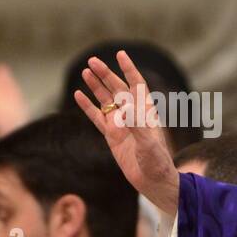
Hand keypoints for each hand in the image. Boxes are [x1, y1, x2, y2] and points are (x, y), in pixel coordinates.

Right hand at [74, 50, 179, 215]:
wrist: (153, 182)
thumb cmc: (157, 163)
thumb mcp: (149, 145)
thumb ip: (138, 126)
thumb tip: (126, 107)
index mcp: (145, 112)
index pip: (136, 85)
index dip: (129, 69)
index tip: (120, 54)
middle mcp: (132, 114)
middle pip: (117, 89)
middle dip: (106, 74)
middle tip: (92, 61)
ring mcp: (121, 124)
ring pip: (106, 100)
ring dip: (96, 86)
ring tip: (85, 71)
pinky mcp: (111, 136)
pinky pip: (97, 117)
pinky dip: (88, 106)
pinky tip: (78, 95)